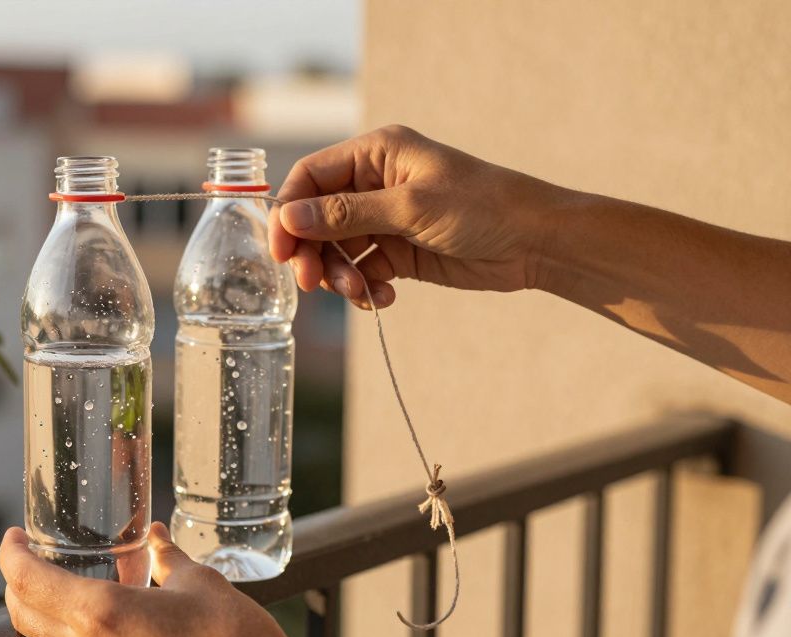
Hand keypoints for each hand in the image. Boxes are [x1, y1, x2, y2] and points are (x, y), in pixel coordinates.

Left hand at [0, 523, 407, 636]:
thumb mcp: (197, 580)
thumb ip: (167, 554)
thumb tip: (155, 533)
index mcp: (100, 613)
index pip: (26, 581)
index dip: (10, 554)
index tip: (14, 536)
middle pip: (24, 615)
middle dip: (17, 582)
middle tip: (31, 553)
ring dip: (48, 608)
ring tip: (71, 577)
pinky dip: (79, 631)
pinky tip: (111, 613)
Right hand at [268, 125, 566, 307]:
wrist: (537, 242)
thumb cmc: (483, 208)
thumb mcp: (411, 208)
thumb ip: (346, 214)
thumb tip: (289, 217)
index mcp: (376, 154)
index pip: (310, 178)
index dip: (289, 212)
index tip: (282, 251)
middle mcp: (374, 183)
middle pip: (316, 218)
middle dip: (313, 252)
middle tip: (314, 284)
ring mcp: (386, 219)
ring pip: (337, 250)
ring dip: (340, 276)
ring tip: (362, 293)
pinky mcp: (399, 251)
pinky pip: (362, 270)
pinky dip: (365, 288)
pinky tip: (385, 299)